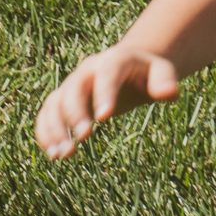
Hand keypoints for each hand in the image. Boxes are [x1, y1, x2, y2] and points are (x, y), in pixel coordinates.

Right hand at [34, 46, 181, 160]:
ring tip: (62, 155)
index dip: (104, 94)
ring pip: (55, 103)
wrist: (129, 67)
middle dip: (75, 113)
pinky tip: (52, 154)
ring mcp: (72, 85)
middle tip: (83, 138)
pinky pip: (47, 114)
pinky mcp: (63, 101)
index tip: (104, 118)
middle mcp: (86, 71)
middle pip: (74, 89)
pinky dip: (46, 133)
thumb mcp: (162, 72)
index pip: (106, 74)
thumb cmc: (148, 73)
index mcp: (112, 61)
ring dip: (55, 128)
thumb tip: (170, 93)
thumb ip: (165, 80)